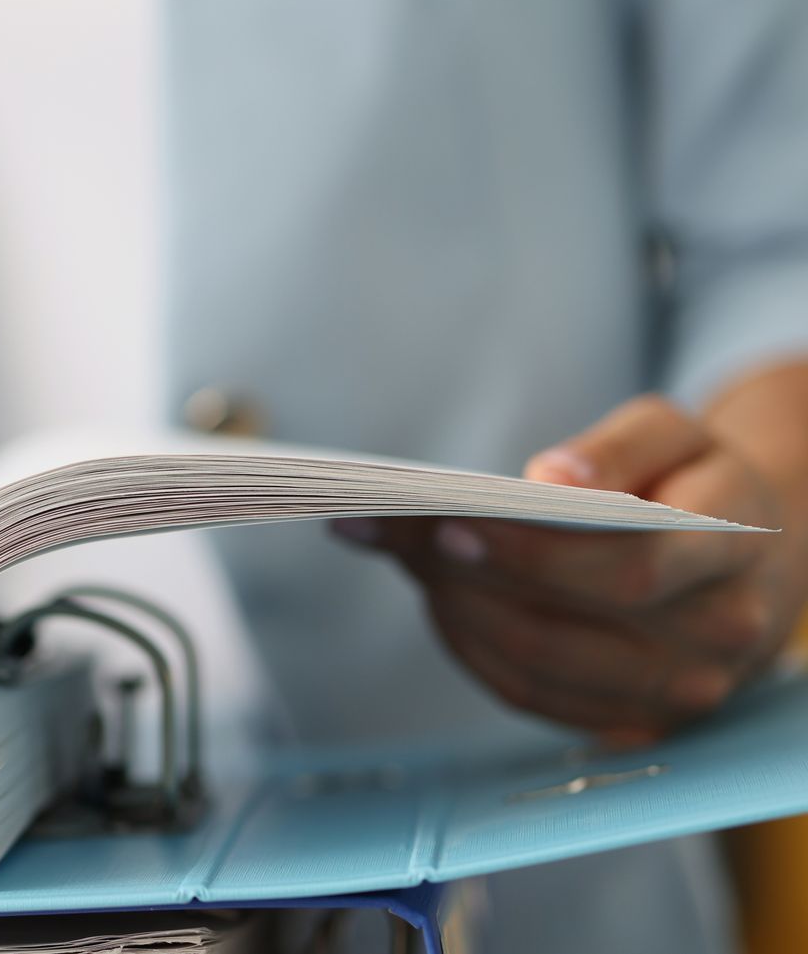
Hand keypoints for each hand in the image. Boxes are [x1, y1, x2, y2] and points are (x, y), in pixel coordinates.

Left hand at [333, 394, 807, 743]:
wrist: (757, 554)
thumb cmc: (695, 482)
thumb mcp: (676, 434)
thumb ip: (618, 447)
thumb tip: (551, 474)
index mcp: (732, 553)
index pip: (626, 569)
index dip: (530, 555)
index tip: (450, 523)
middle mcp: (718, 636)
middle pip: (566, 630)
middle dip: (467, 582)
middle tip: (400, 534)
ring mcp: (681, 692)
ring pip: (538, 671)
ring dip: (458, 616)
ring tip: (408, 557)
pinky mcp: (639, 723)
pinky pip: (534, 697)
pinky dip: (474, 649)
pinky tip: (443, 599)